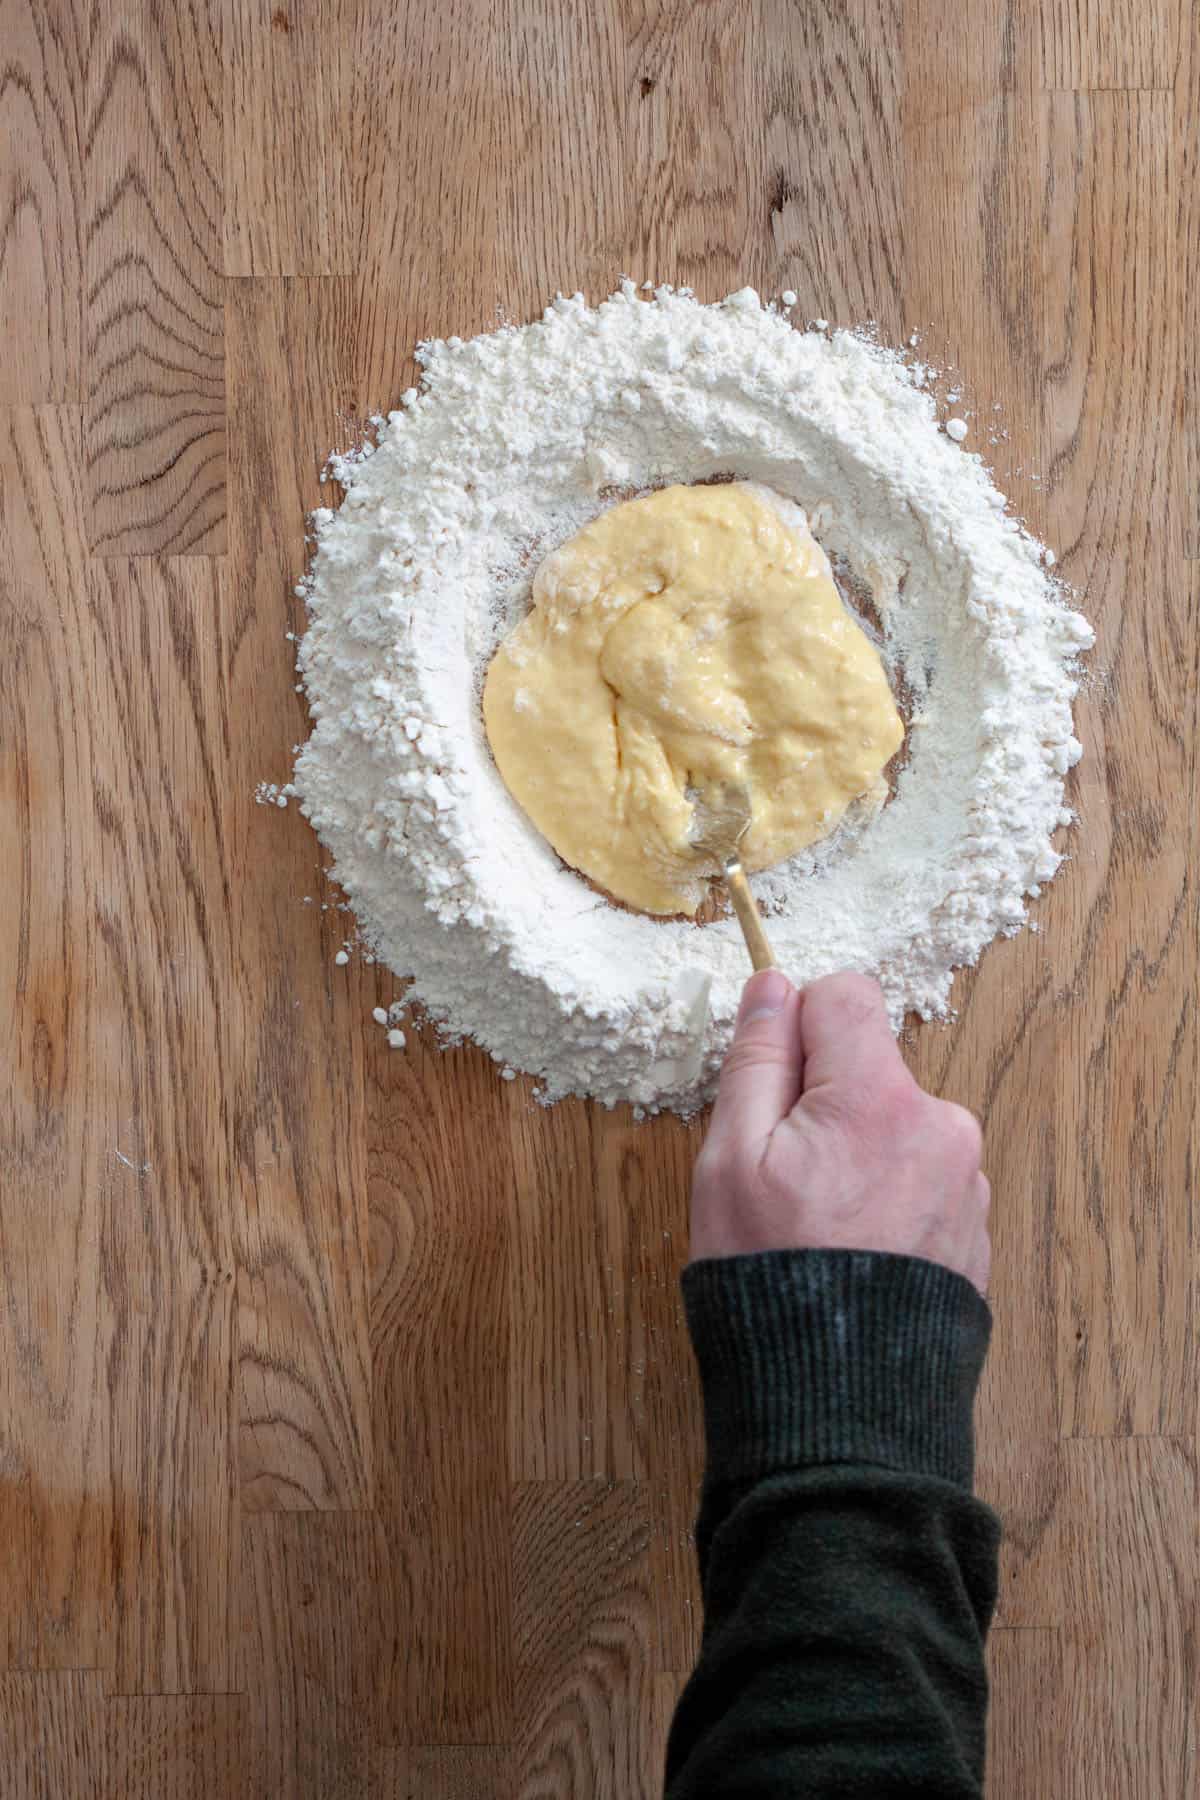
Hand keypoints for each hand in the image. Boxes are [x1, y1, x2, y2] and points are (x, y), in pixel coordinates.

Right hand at [691, 970, 989, 1295]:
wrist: (840, 1403)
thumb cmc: (771, 1277)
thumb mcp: (730, 1160)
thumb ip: (756, 1060)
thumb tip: (773, 985)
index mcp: (879, 1097)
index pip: (846, 995)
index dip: (797, 1027)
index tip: (772, 1086)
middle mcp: (941, 1126)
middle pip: (870, 1066)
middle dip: (825, 1100)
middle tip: (785, 1178)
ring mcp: (966, 1180)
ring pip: (895, 1123)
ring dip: (858, 1151)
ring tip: (821, 1226)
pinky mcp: (975, 1226)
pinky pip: (920, 1177)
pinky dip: (886, 1197)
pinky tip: (855, 1250)